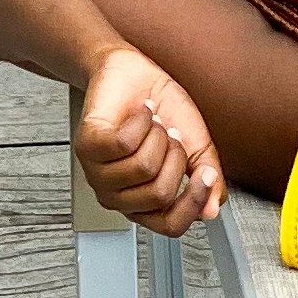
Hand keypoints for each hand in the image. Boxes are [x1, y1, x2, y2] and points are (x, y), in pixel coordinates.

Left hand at [74, 46, 223, 234]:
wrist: (136, 72)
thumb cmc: (162, 108)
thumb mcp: (195, 144)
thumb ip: (206, 177)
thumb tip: (211, 209)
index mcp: (144, 201)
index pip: (170, 225)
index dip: (193, 202)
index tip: (207, 175)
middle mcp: (118, 195)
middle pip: (160, 194)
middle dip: (176, 155)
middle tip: (170, 134)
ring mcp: (98, 174)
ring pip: (142, 167)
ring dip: (157, 135)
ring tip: (153, 122)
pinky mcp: (86, 147)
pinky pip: (123, 144)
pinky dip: (142, 120)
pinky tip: (141, 112)